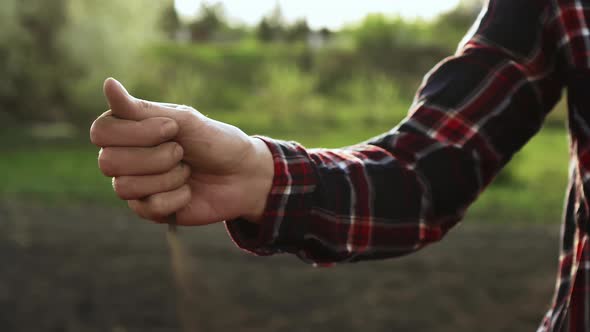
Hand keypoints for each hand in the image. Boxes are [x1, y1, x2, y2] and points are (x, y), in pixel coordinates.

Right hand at [90, 78, 272, 225]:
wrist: (242, 175)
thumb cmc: (214, 141)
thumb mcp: (182, 120)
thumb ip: (141, 109)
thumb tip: (108, 83)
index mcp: (129, 129)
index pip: (101, 132)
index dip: (136, 133)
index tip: (172, 129)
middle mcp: (125, 156)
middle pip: (108, 162)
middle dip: (155, 157)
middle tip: (182, 152)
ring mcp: (135, 184)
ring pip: (124, 187)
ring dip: (166, 177)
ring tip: (186, 171)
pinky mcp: (149, 209)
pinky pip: (147, 207)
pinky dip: (175, 197)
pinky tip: (188, 191)